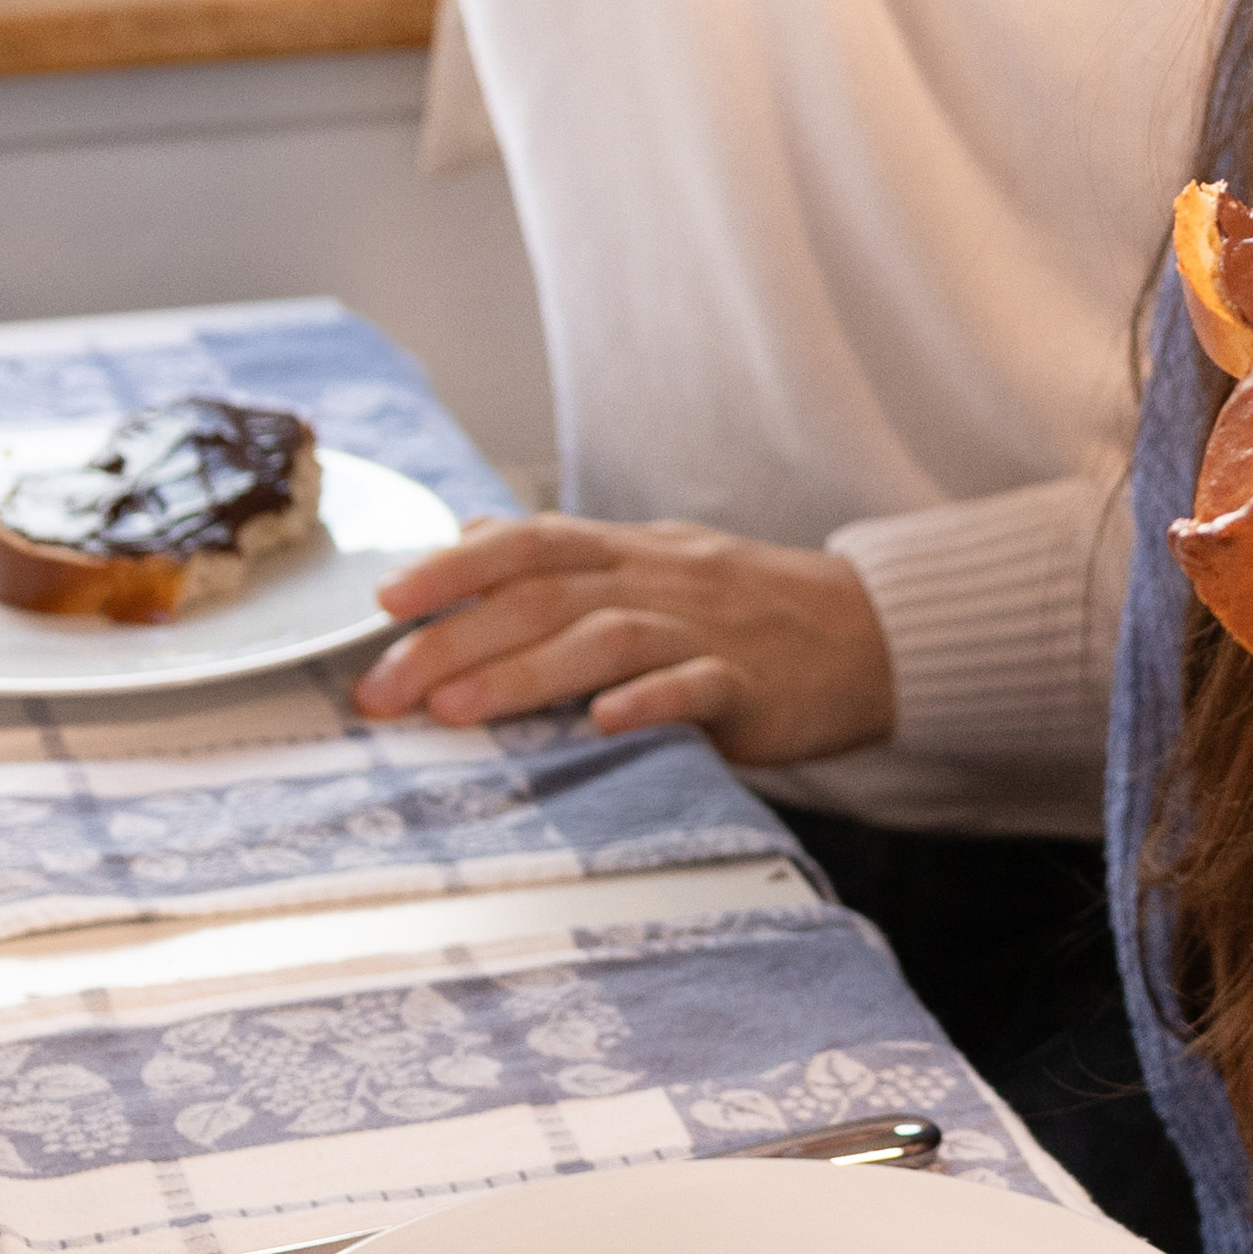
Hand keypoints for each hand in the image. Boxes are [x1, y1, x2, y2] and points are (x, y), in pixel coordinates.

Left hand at [354, 518, 895, 764]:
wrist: (869, 634)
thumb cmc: (746, 608)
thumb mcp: (649, 562)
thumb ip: (561, 556)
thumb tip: (470, 529)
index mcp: (626, 551)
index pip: (525, 544)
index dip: (451, 567)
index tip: (383, 604)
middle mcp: (655, 579)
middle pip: (542, 598)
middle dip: (453, 641)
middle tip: (383, 690)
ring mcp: (706, 629)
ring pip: (604, 639)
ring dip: (523, 672)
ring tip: (456, 712)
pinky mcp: (753, 683)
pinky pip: (699, 687)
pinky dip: (649, 702)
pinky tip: (603, 724)